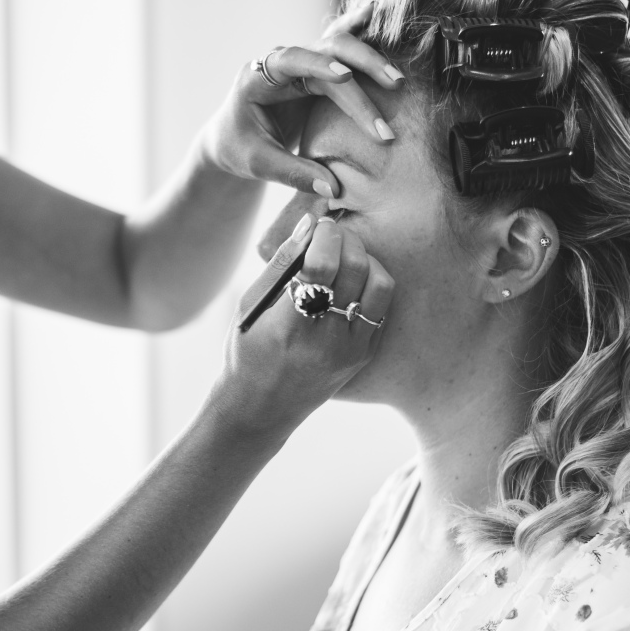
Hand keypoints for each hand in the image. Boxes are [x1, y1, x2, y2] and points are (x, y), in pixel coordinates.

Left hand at [195, 10, 403, 198]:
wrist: (234, 137)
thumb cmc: (239, 148)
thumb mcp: (258, 164)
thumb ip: (293, 173)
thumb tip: (333, 189)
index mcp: (259, 77)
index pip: (292, 61)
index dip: (319, 65)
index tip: (346, 77)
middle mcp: (282, 61)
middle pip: (327, 50)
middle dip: (362, 66)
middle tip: (394, 87)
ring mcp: (303, 62)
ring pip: (341, 47)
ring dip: (371, 61)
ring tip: (399, 81)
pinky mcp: (317, 70)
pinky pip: (341, 46)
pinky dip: (360, 31)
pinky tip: (377, 11)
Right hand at [211, 214, 394, 431]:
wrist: (262, 408)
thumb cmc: (247, 352)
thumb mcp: (251, 306)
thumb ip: (281, 263)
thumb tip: (309, 222)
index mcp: (290, 326)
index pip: (321, 265)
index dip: (323, 235)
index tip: (317, 225)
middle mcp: (326, 340)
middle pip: (354, 268)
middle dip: (346, 238)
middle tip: (331, 233)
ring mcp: (350, 349)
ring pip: (379, 284)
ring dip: (365, 259)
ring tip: (344, 256)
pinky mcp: (364, 355)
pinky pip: (382, 306)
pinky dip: (371, 283)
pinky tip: (351, 282)